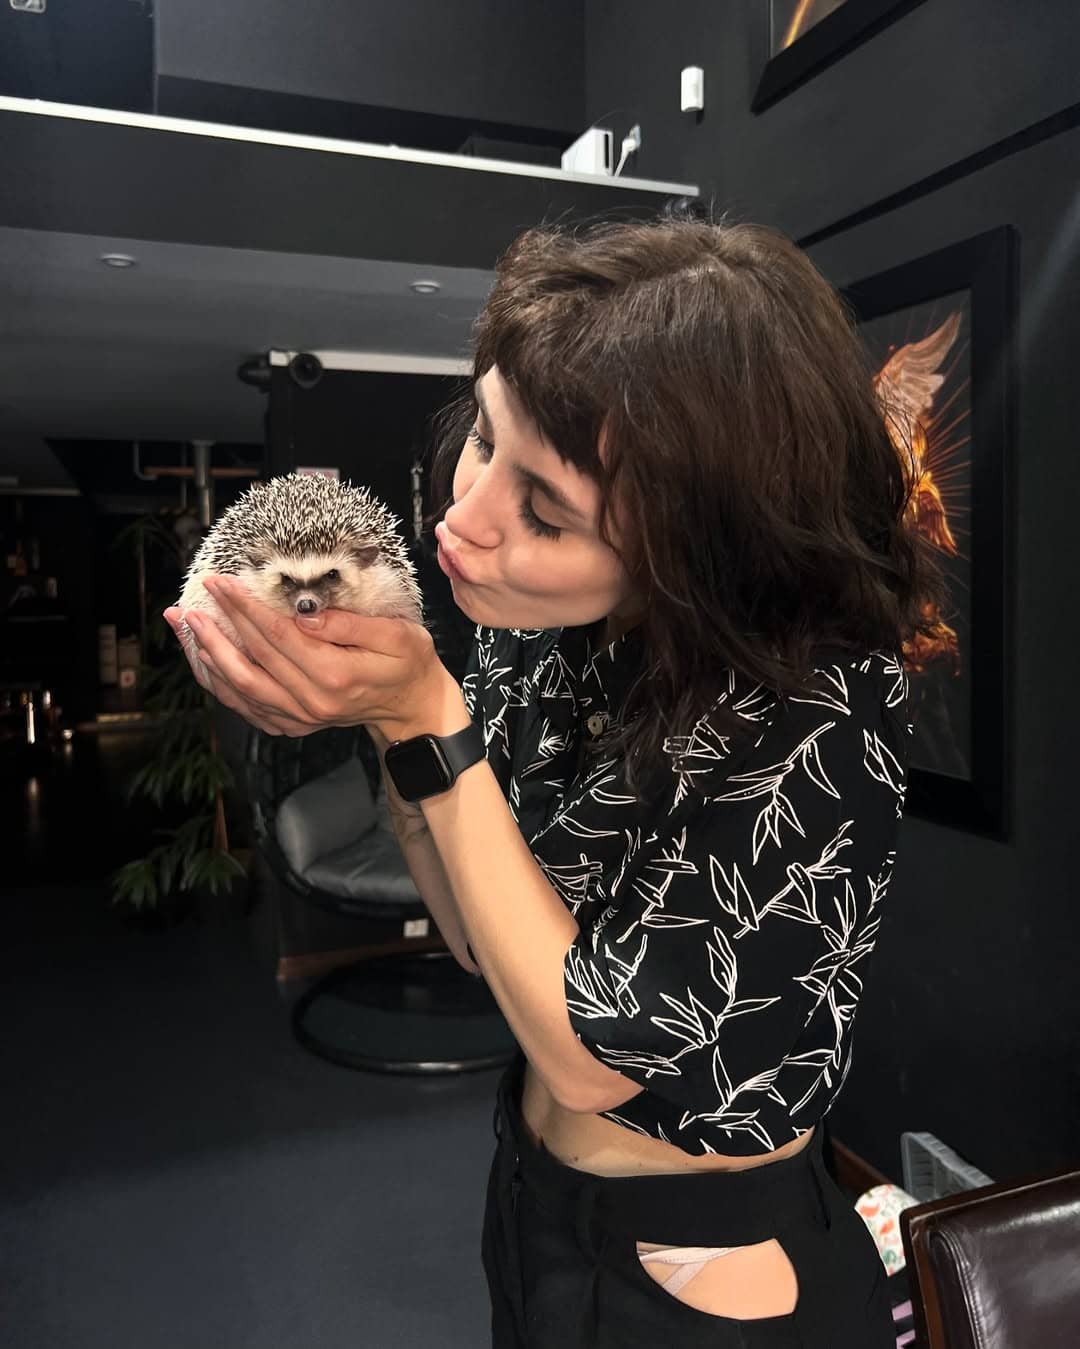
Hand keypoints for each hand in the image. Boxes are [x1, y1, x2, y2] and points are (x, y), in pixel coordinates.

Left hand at [163, 575, 467, 741]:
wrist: (411, 706)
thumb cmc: (408, 662)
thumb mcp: (397, 634)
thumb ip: (350, 623)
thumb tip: (305, 614)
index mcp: (336, 675)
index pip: (278, 636)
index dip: (245, 607)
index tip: (221, 581)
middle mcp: (312, 701)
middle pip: (252, 659)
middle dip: (219, 623)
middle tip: (195, 595)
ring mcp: (299, 717)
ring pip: (239, 687)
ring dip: (206, 654)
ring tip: (183, 624)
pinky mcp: (291, 724)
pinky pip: (244, 706)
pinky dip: (218, 682)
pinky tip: (202, 657)